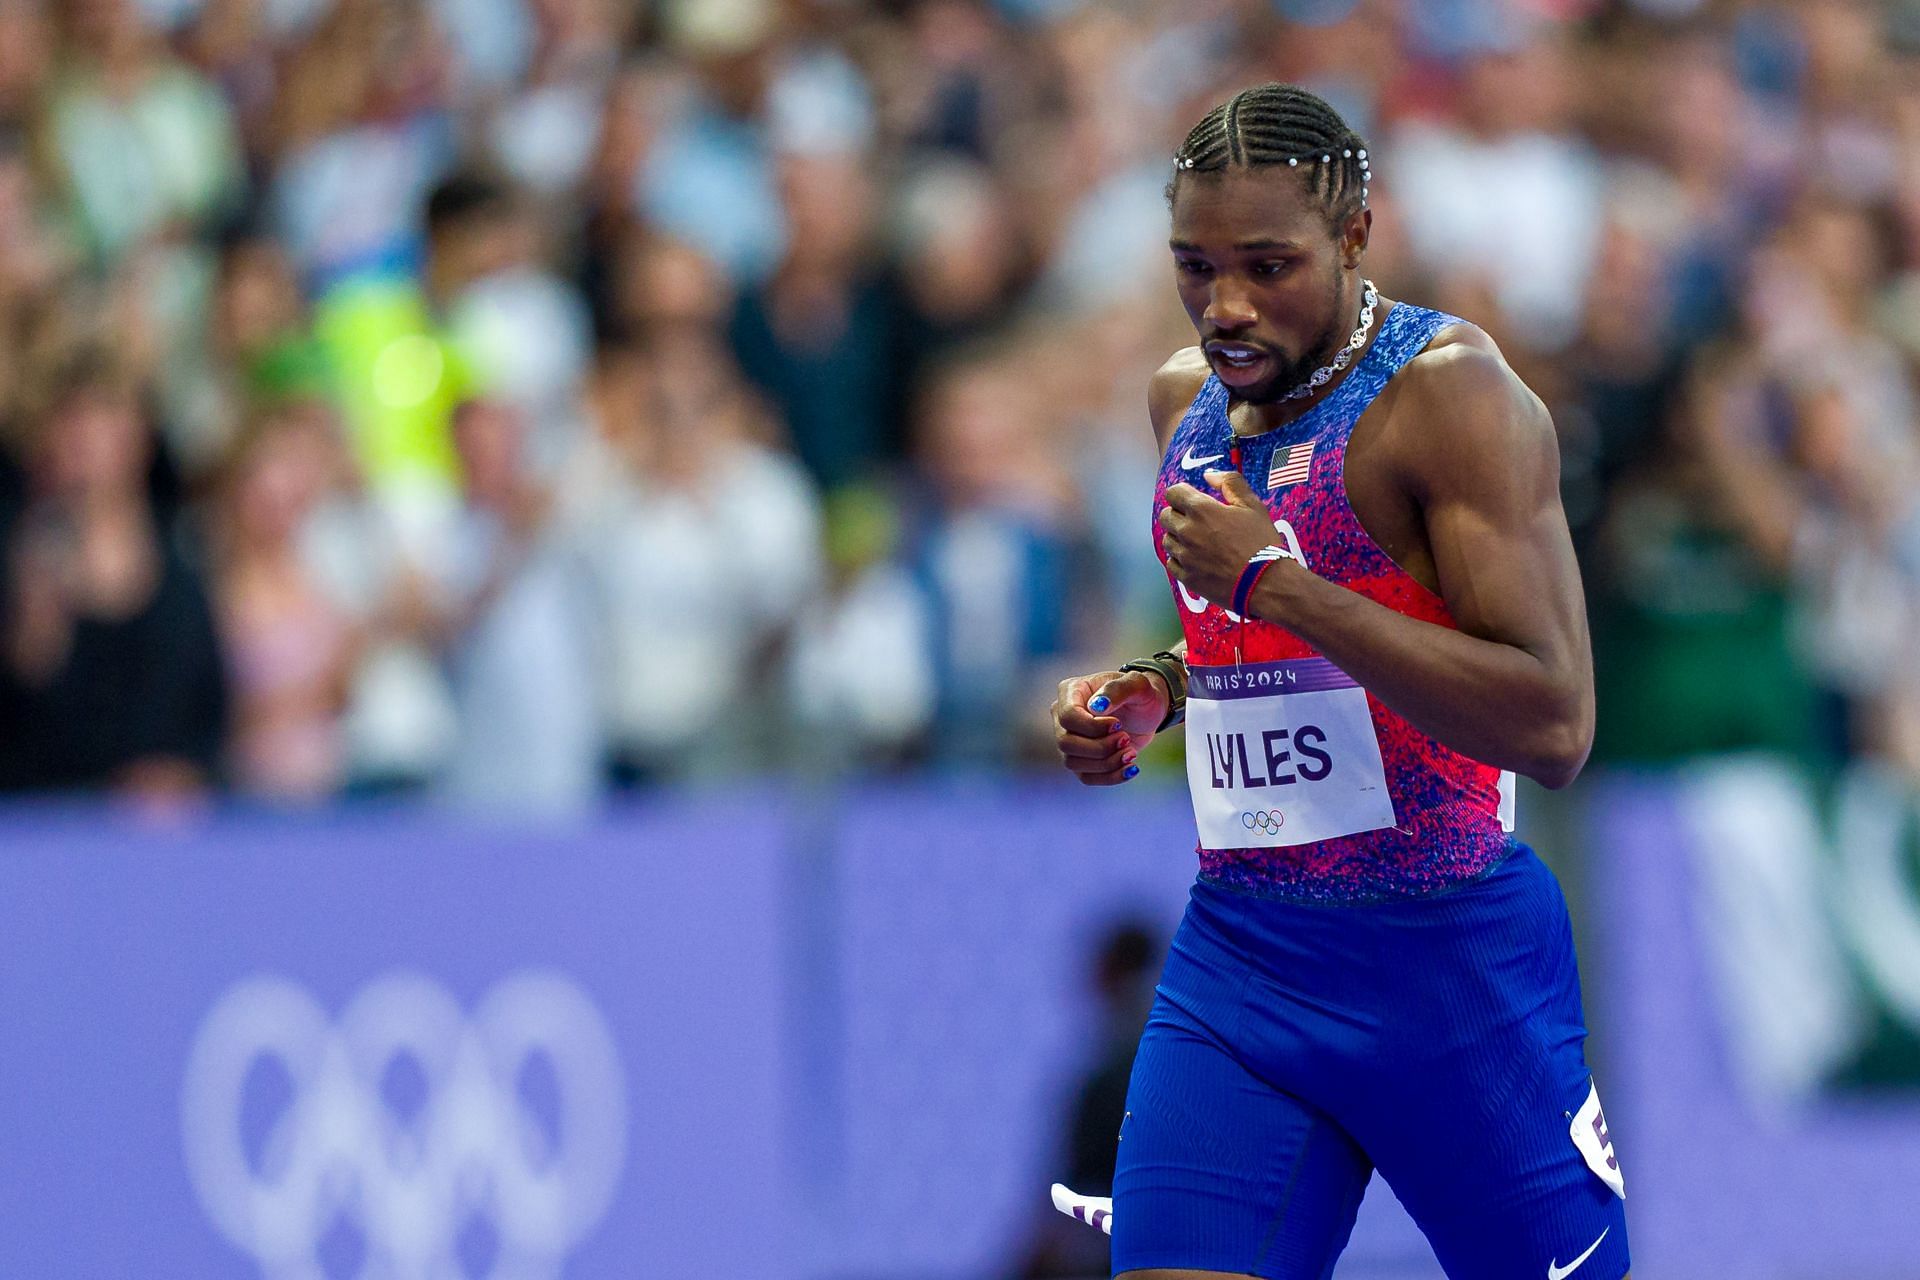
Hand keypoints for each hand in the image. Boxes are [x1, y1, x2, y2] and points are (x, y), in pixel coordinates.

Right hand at [1050, 668, 1167, 784]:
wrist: (1147, 711)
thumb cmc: (1140, 693)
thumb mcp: (1137, 684)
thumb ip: (1117, 689)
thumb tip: (1097, 707)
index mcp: (1071, 692)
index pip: (1068, 716)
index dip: (1092, 727)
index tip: (1118, 725)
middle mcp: (1063, 717)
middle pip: (1065, 742)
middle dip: (1099, 747)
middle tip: (1125, 739)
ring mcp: (1070, 740)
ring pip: (1073, 763)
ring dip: (1106, 763)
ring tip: (1131, 752)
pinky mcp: (1081, 760)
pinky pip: (1086, 777)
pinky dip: (1110, 777)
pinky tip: (1130, 768)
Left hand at [1157, 469, 1279, 605]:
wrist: (1266, 583)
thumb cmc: (1262, 543)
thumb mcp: (1252, 505)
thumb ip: (1230, 482)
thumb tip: (1209, 475)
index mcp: (1201, 510)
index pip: (1173, 493)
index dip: (1183, 494)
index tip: (1193, 499)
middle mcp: (1187, 531)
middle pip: (1166, 515)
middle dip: (1178, 514)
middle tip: (1198, 521)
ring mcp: (1184, 556)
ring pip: (1167, 539)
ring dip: (1178, 537)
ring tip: (1199, 541)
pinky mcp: (1186, 577)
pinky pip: (1171, 563)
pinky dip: (1180, 559)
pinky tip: (1196, 559)